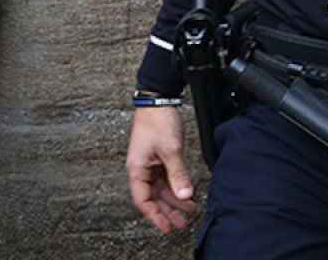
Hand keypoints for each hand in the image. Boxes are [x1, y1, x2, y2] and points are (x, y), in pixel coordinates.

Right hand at [126, 105, 198, 232]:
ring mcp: (151, 164)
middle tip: (182, 223)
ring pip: (162, 188)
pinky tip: (188, 193)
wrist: (159, 100)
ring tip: (190, 211)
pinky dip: (177, 186)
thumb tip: (185, 195)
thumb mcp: (170, 150)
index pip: (144, 200)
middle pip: (154, 197)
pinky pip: (167, 178)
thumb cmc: (157, 122)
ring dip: (175, 200)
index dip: (155, 215)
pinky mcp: (160, 158)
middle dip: (168, 211)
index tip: (167, 227)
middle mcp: (142, 170)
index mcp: (137, 170)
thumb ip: (178, 174)